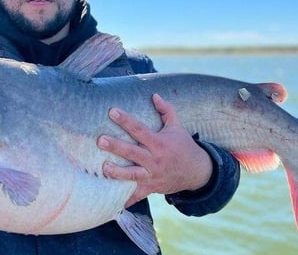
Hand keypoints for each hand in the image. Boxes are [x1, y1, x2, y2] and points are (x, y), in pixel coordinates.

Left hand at [97, 94, 212, 206]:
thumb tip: (154, 95)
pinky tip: (112, 202)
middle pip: (133, 152)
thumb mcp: (177, 127)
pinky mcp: (151, 188)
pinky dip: (126, 200)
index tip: (112, 111)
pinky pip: (137, 195)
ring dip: (117, 172)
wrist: (196, 172)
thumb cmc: (183, 146)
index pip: (140, 129)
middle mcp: (155, 159)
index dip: (126, 120)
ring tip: (103, 167)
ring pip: (132, 174)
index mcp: (159, 142)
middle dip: (116, 146)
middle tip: (100, 140)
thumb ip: (166, 110)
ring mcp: (152, 175)